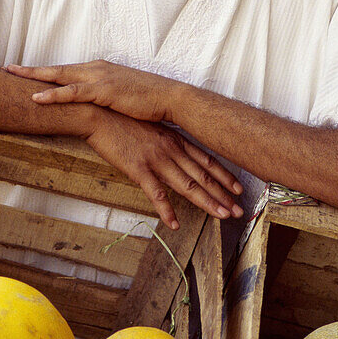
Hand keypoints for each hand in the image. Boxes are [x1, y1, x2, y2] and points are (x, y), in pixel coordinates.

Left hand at [6, 60, 172, 123]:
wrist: (169, 98)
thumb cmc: (148, 101)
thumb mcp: (121, 97)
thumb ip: (104, 99)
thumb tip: (93, 109)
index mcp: (99, 71)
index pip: (65, 71)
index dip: (44, 72)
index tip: (24, 72)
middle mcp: (96, 69)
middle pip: (56, 69)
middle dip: (31, 70)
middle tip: (8, 68)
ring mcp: (99, 78)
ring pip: (59, 77)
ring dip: (35, 77)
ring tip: (13, 77)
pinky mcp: (103, 91)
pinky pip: (72, 93)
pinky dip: (53, 95)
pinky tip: (36, 98)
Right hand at [85, 109, 242, 229]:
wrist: (98, 113)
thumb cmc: (121, 118)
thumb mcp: (149, 127)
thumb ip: (164, 140)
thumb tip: (174, 151)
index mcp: (174, 139)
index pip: (206, 160)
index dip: (224, 176)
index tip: (238, 188)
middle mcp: (171, 150)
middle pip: (203, 176)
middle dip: (223, 194)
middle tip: (239, 210)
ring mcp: (156, 160)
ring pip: (188, 186)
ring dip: (207, 203)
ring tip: (223, 216)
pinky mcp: (138, 169)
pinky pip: (156, 195)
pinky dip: (167, 211)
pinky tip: (175, 225)